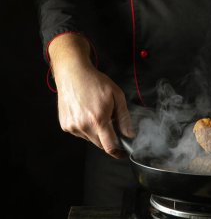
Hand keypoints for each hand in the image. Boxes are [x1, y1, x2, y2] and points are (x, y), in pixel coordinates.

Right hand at [49, 33, 134, 158]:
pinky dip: (86, 128)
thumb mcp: (117, 96)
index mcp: (98, 120)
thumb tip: (129, 134)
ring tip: (96, 113)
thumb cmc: (95, 82)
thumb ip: (124, 118)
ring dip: (96, 132)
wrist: (72, 73)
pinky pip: (80, 133)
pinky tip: (86, 113)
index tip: (122, 153)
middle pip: (100, 144)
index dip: (118, 152)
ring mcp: (72, 127)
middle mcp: (83, 126)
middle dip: (108, 138)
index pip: (109, 146)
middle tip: (110, 123)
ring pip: (90, 139)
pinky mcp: (65, 126)